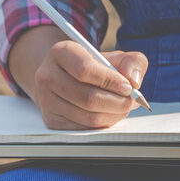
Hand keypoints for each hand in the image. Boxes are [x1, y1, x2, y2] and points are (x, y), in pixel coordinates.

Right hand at [28, 42, 147, 129]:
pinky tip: (108, 114)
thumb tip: (133, 80)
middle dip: (117, 103)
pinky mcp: (50, 119)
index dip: (110, 81)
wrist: (66, 78)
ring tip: (123, 107)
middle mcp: (47, 75)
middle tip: (131, 102)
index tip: (128, 87)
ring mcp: (46, 100)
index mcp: (61, 52)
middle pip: (87, 97)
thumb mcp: (114, 57)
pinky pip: (83, 128)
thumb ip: (132, 62)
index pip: (85, 70)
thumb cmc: (93, 67)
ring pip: (87, 116)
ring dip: (112, 115)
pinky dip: (102, 123)